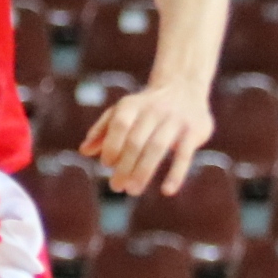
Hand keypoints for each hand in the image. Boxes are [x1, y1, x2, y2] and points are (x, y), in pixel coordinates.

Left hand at [81, 83, 212, 195]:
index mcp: (132, 105)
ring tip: (133, 190)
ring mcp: (174, 120)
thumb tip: (83, 151)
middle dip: (124, 166)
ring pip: (156, 149)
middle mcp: (153, 110)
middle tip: (116, 187)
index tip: (106, 165)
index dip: (111, 145)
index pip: (119, 125)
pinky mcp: (194, 131)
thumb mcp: (121, 111)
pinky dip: (176, 174)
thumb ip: (102, 130)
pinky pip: (184, 155)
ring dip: (143, 172)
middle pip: (136, 141)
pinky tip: (167, 191)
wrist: (183, 86)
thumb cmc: (145, 106)